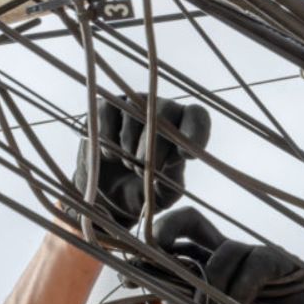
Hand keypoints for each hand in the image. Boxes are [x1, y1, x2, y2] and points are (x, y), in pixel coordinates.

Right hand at [69, 94, 209, 228]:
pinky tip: (109, 155)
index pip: (197, 115)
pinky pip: (108, 111)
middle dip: (155, 143)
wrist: (105, 198)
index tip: (184, 156)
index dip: (195, 130)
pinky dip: (107, 137)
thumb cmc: (141, 192)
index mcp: (182, 129)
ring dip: (129, 144)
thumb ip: (172, 184)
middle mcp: (160, 110)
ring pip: (134, 111)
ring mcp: (132, 105)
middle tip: (142, 171)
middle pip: (165, 112)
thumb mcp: (161, 197)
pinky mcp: (106, 107)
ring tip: (127, 165)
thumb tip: (170, 166)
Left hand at [147, 207, 303, 303]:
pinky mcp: (279, 260)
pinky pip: (254, 265)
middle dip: (166, 228)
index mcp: (203, 265)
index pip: (173, 240)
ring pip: (223, 252)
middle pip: (191, 220)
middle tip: (155, 252)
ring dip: (213, 285)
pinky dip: (240, 289)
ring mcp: (251, 254)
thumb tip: (167, 293)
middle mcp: (224, 253)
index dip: (148, 248)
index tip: (129, 273)